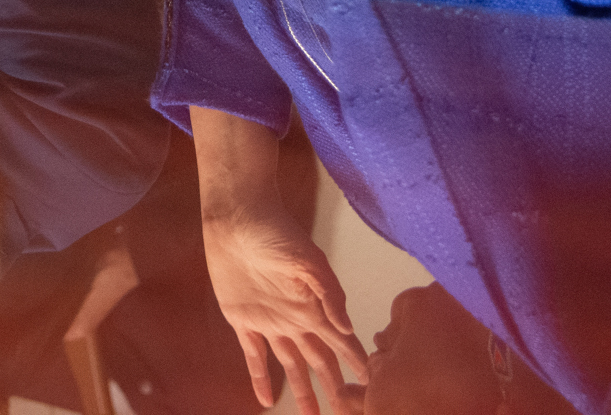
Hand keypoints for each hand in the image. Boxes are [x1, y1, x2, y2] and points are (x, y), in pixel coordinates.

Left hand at [202, 200, 366, 411]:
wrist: (237, 216)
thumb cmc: (277, 231)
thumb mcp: (309, 260)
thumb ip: (329, 294)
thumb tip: (348, 329)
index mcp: (314, 306)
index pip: (341, 343)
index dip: (356, 364)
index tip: (373, 387)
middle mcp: (296, 318)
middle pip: (320, 362)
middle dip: (334, 387)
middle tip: (347, 410)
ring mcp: (269, 320)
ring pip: (291, 365)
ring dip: (302, 391)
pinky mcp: (242, 318)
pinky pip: (253, 355)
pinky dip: (259, 378)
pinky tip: (266, 400)